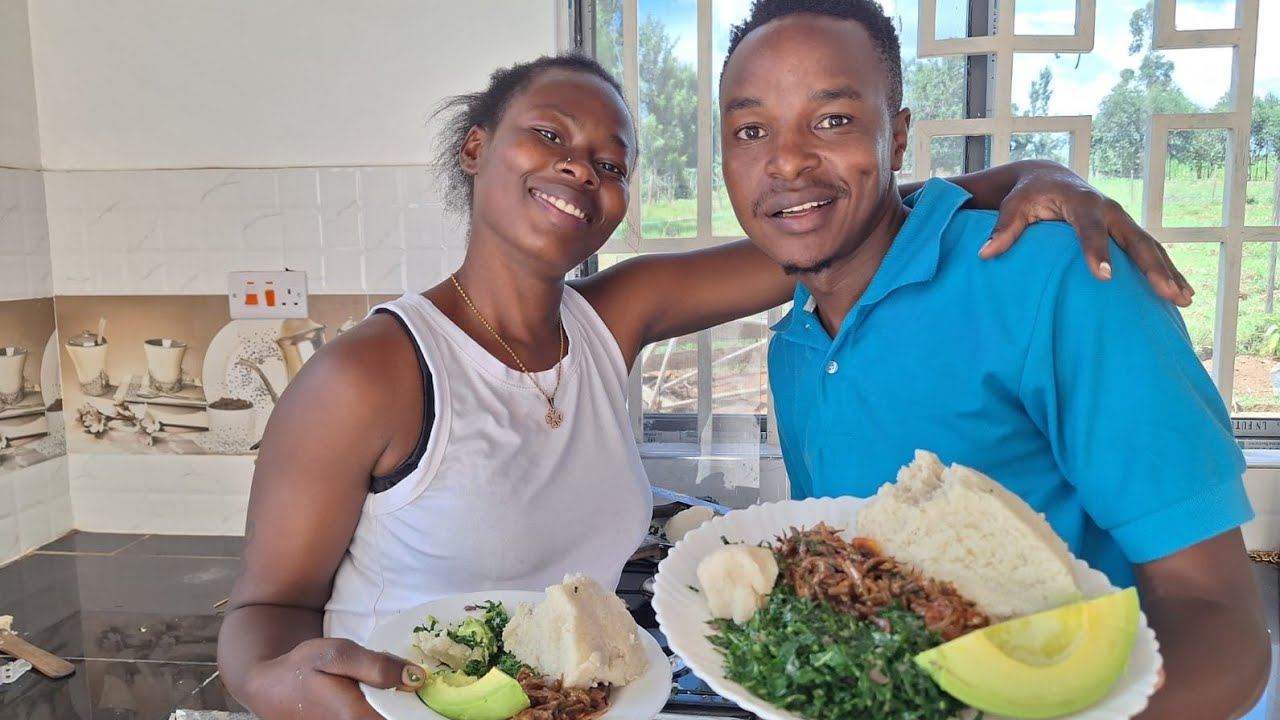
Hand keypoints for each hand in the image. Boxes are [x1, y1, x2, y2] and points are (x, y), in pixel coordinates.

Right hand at [246, 637, 425, 719]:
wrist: (270, 689)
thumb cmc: (302, 668)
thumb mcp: (338, 654)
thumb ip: (377, 666)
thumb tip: (417, 678)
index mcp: (358, 716)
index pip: (407, 717)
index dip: (424, 706)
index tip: (434, 692)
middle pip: (401, 719)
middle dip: (414, 706)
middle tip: (421, 685)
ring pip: (391, 719)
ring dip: (404, 708)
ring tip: (408, 691)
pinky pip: (382, 719)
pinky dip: (392, 710)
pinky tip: (393, 697)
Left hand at [978, 166, 1193, 307]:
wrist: (1047, 177)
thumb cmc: (1027, 194)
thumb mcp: (1013, 205)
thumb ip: (1003, 228)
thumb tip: (985, 253)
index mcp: (1081, 202)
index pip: (1090, 228)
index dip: (1097, 251)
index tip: (1104, 276)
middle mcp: (1109, 210)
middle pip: (1134, 239)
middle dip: (1151, 267)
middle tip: (1166, 293)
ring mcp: (1121, 220)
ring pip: (1150, 247)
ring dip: (1168, 272)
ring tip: (1184, 299)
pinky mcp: (1126, 231)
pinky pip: (1151, 252)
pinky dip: (1167, 271)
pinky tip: (1181, 294)